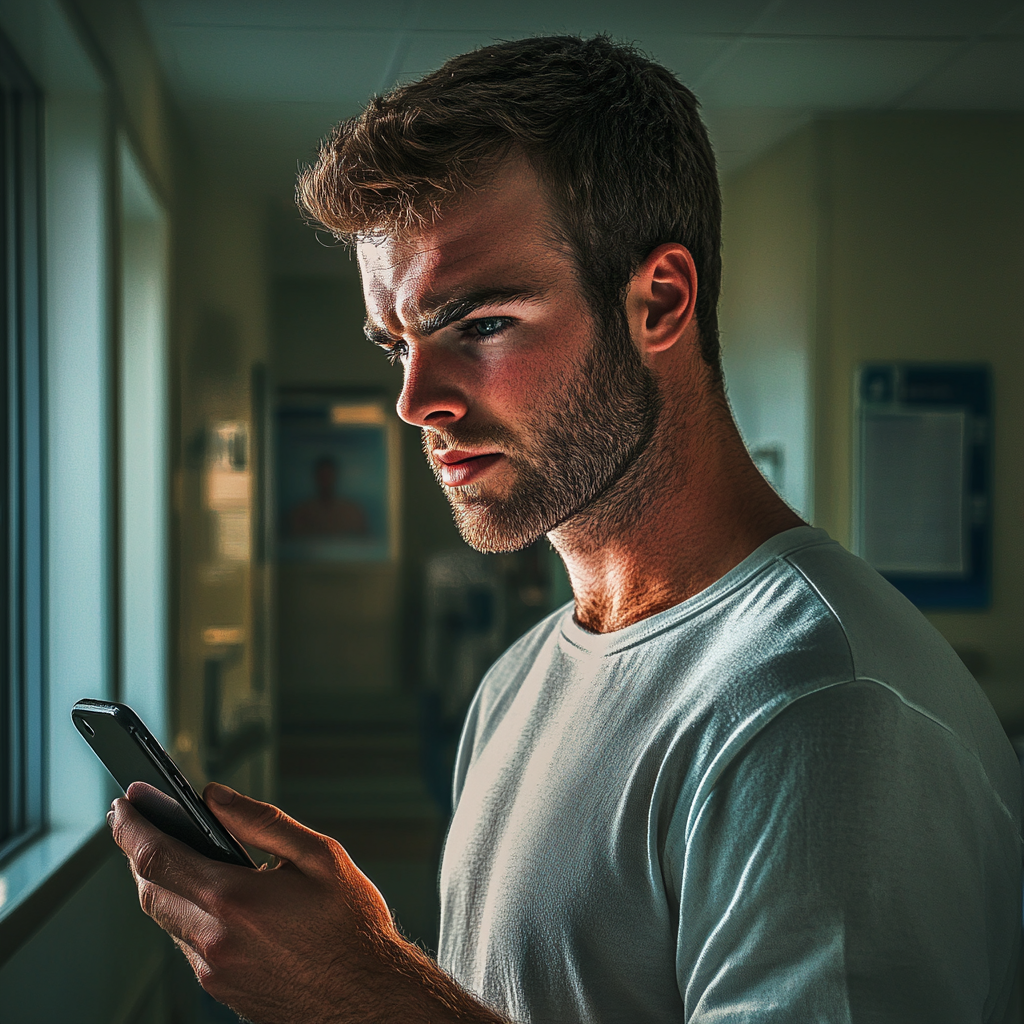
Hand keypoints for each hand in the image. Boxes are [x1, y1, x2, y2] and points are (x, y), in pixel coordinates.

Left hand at [109, 783, 503, 1023]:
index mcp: (234, 901)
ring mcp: (213, 971)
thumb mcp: (320, 856)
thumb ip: (262, 822)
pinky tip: (210, 895)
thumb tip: (215, 796)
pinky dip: (186, 912)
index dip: (131, 827)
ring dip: (162, 882)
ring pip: (166, 918)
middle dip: (138, 851)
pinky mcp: (220, 991)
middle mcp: (214, 941)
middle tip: (138, 820)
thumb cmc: (352, 925)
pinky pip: (186, 943)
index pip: (157, 857)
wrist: (368, 999)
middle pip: (149, 889)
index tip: (123, 804)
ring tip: (176, 851)